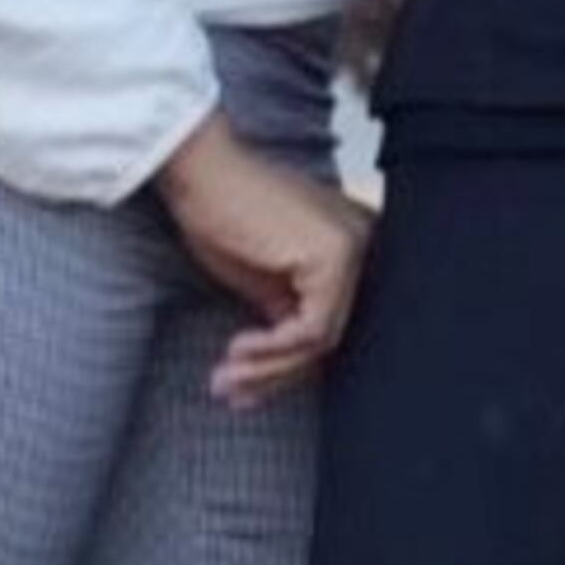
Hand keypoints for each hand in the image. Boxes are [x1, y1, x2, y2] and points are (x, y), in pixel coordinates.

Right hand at [152, 112, 375, 404]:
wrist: (200, 173)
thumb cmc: (223, 214)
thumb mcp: (263, 278)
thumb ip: (287, 313)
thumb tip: (292, 367)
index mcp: (351, 248)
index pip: (329, 324)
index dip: (286, 366)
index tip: (244, 390)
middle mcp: (364, 244)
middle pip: (328, 336)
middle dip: (274, 374)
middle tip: (229, 392)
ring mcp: (356, 248)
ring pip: (321, 341)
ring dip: (267, 369)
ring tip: (224, 378)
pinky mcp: (336, 256)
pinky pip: (312, 329)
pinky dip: (273, 350)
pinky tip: (236, 351)